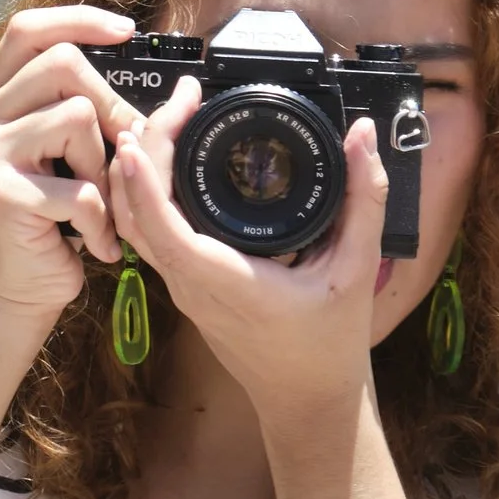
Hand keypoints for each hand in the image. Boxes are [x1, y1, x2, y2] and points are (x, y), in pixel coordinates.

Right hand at [0, 5, 137, 336]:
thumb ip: (93, 113)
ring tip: (97, 206)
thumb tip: (174, 92)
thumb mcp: (69, 156)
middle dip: (108, 105)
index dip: (79, 19)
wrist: (14, 289)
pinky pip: (80, 187)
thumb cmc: (50, 220)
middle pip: (62, 64)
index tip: (127, 30)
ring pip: (76, 119)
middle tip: (119, 153)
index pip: (29, 29)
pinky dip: (101, 223)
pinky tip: (94, 243)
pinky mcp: (1, 194)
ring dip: (104, 168)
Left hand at [109, 80, 386, 442]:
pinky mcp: (183, 283)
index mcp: (226, 282)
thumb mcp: (356, 270)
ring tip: (171, 116)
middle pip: (137, 214)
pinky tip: (167, 157)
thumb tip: (364, 137)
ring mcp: (180, 286)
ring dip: (139, 169)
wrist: (307, 399)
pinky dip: (145, 191)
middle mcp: (191, 283)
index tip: (145, 134)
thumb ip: (364, 200)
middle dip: (145, 148)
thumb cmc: (329, 345)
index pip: (164, 230)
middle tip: (183, 98)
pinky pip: (147, 233)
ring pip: (133, 224)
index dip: (144, 182)